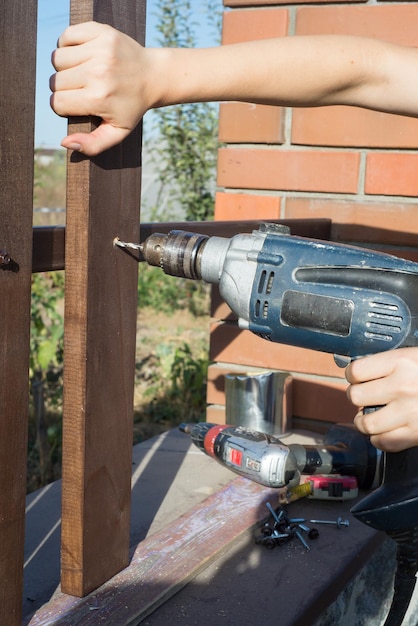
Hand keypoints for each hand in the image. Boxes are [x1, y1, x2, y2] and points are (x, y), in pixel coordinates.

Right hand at [50, 22, 153, 155]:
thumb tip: (64, 142)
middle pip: (55, 82)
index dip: (64, 107)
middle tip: (84, 89)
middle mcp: (98, 73)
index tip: (79, 105)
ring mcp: (99, 50)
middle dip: (64, 88)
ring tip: (83, 72)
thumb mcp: (117, 133)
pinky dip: (68, 44)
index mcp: (98, 99)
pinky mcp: (100, 31)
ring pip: (57, 58)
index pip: (57, 103)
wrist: (154, 76)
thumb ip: (92, 145)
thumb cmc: (131, 107)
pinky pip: (66, 35)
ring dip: (65, 67)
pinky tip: (83, 54)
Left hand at [346, 348, 417, 451]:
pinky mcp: (416, 434)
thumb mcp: (416, 357)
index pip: (356, 371)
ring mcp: (408, 412)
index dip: (354, 375)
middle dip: (358, 397)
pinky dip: (380, 439)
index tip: (359, 377)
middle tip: (367, 396)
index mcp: (401, 362)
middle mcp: (402, 386)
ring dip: (365, 421)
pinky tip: (385, 431)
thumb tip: (363, 371)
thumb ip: (392, 363)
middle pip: (355, 396)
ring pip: (365, 422)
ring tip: (371, 416)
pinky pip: (383, 442)